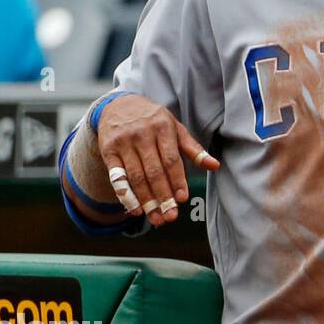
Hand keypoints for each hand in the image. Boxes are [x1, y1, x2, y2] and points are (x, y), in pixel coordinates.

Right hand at [94, 94, 219, 226]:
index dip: (177, 180)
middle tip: (170, 217)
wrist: (118, 105)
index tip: (182, 199)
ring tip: (156, 218)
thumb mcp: (176, 129)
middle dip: (162, 196)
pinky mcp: (107, 150)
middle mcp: (141, 134)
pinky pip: (117, 176)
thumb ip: (194, 149)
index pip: (171, 159)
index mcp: (162, 128)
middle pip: (153, 171)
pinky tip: (134, 209)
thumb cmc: (154, 121)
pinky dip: (125, 195)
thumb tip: (215, 166)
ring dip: (145, 200)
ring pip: (135, 177)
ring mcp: (123, 143)